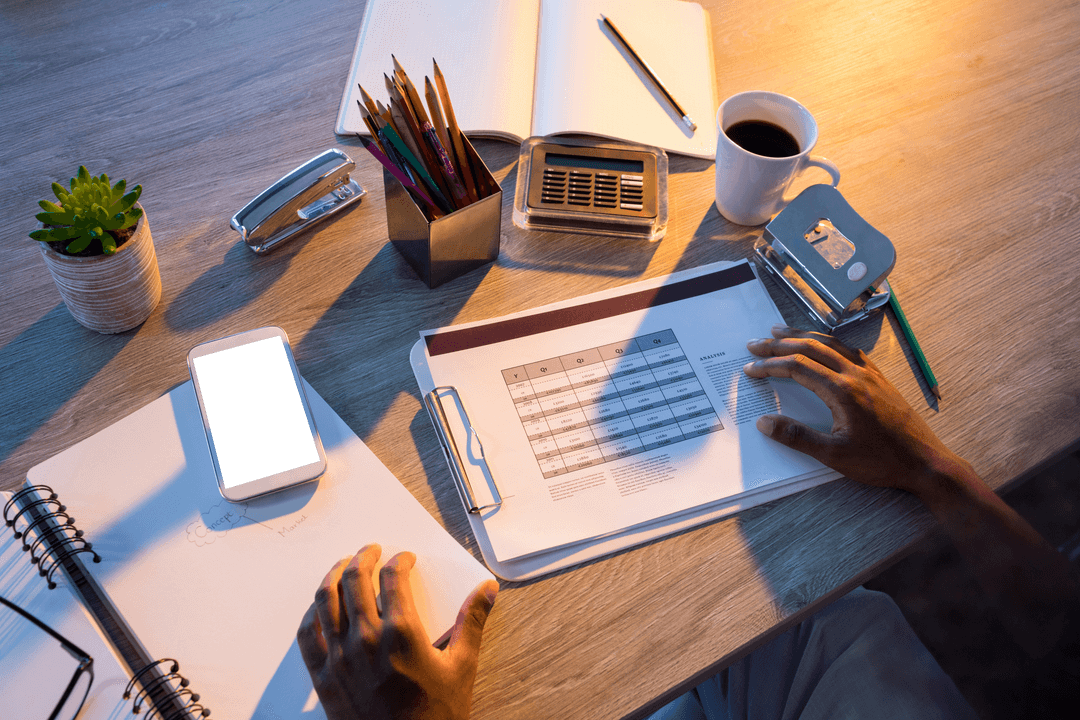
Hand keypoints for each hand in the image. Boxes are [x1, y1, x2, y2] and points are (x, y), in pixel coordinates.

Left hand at [297, 545, 498, 719]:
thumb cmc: (435, 717)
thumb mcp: (461, 668)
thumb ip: (472, 622)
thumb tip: (487, 589)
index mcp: (402, 634)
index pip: (393, 578)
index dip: (399, 561)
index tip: (405, 560)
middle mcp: (366, 640)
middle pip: (355, 580)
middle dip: (364, 557)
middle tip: (371, 551)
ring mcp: (340, 658)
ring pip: (325, 600)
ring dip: (333, 575)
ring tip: (343, 565)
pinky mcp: (323, 677)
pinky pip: (307, 634)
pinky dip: (311, 613)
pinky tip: (319, 606)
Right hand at [742, 325, 967, 497]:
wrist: (925, 462)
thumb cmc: (881, 461)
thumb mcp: (834, 455)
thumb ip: (797, 437)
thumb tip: (765, 423)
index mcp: (842, 391)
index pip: (797, 368)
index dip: (771, 365)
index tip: (751, 368)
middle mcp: (855, 375)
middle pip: (810, 349)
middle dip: (780, 344)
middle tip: (756, 344)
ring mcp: (870, 374)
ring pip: (830, 344)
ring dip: (803, 336)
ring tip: (782, 333)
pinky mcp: (880, 379)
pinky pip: (849, 350)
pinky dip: (828, 343)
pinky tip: (823, 345)